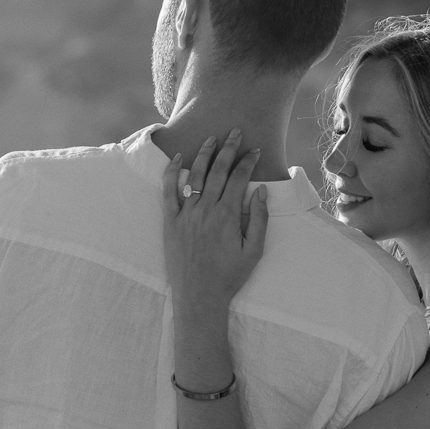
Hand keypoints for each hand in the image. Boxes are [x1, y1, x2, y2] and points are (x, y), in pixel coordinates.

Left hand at [163, 132, 268, 308]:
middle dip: (229, 149)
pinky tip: (177, 159)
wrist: (199, 296)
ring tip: (212, 139)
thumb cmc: (229, 276)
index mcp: (228, 216)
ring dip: (204, 155)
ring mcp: (186, 215)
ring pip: (195, 176)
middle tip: (235, 132)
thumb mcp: (254, 251)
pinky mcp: (170, 222)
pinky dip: (172, 173)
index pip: (240, 178)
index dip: (248, 161)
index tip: (255, 150)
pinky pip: (168, 192)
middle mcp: (206, 210)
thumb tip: (260, 191)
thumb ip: (259, 219)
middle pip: (218, 171)